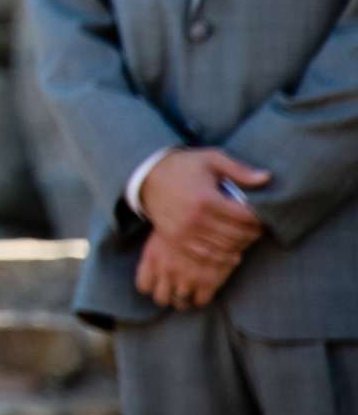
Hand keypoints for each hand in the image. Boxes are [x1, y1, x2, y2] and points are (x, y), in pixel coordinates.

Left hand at [135, 227, 239, 309]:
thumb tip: (153, 270)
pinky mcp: (207, 281)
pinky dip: (201, 299)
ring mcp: (187, 278)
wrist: (209, 216)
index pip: (144, 286)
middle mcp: (167, 271)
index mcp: (152, 258)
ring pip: (179, 303)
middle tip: (175, 290)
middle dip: (168, 296)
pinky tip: (203, 290)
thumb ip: (154, 255)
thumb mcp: (161, 233)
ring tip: (188, 292)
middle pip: (161, 298)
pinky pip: (201, 301)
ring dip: (183, 299)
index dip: (151, 287)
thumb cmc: (181, 222)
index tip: (158, 284)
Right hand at [140, 148, 269, 261]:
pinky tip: (231, 249)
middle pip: (238, 235)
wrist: (147, 176)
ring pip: (225, 248)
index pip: (245, 217)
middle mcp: (196, 219)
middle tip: (257, 226)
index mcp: (206, 199)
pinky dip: (223, 254)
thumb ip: (239, 170)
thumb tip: (267, 178)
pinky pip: (208, 255)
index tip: (262, 214)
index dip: (259, 218)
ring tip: (244, 235)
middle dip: (253, 232)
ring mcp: (185, 232)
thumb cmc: (183, 165)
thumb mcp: (211, 159)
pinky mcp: (176, 240)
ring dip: (240, 244)